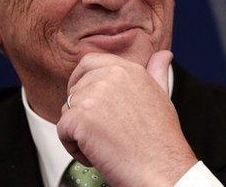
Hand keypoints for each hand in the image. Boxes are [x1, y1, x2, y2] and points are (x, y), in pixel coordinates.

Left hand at [57, 51, 197, 186]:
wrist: (162, 168)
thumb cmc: (162, 139)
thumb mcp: (163, 96)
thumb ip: (157, 71)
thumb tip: (163, 55)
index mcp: (129, 69)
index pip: (89, 62)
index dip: (81, 80)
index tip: (87, 101)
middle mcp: (112, 75)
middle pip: (75, 88)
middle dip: (81, 112)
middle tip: (102, 132)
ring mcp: (95, 94)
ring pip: (67, 110)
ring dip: (79, 131)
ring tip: (105, 144)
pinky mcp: (81, 117)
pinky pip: (62, 130)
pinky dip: (74, 148)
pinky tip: (97, 154)